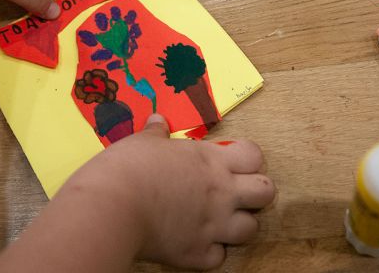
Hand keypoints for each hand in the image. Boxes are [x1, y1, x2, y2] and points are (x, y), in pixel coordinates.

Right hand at [62, 114, 275, 269]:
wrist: (112, 208)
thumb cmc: (127, 166)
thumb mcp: (141, 141)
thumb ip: (156, 133)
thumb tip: (158, 120)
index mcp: (211, 160)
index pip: (255, 156)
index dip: (247, 158)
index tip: (230, 161)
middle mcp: (221, 193)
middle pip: (266, 192)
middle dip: (255, 192)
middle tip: (232, 192)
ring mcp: (213, 226)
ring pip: (252, 229)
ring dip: (238, 225)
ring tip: (217, 220)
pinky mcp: (198, 255)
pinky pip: (219, 258)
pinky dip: (210, 252)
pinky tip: (194, 242)